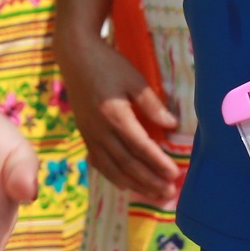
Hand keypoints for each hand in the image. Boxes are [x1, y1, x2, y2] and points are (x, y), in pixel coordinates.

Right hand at [56, 16, 181, 204]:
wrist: (75, 56)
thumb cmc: (108, 64)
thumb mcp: (134, 78)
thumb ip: (151, 104)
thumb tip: (171, 125)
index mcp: (114, 115)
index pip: (140, 146)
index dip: (158, 162)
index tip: (174, 174)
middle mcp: (100, 129)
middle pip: (127, 163)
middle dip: (149, 180)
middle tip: (168, 193)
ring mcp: (90, 133)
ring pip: (112, 167)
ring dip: (134, 183)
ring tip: (153, 194)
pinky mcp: (84, 133)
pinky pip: (99, 161)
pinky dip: (113, 176)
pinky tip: (126, 184)